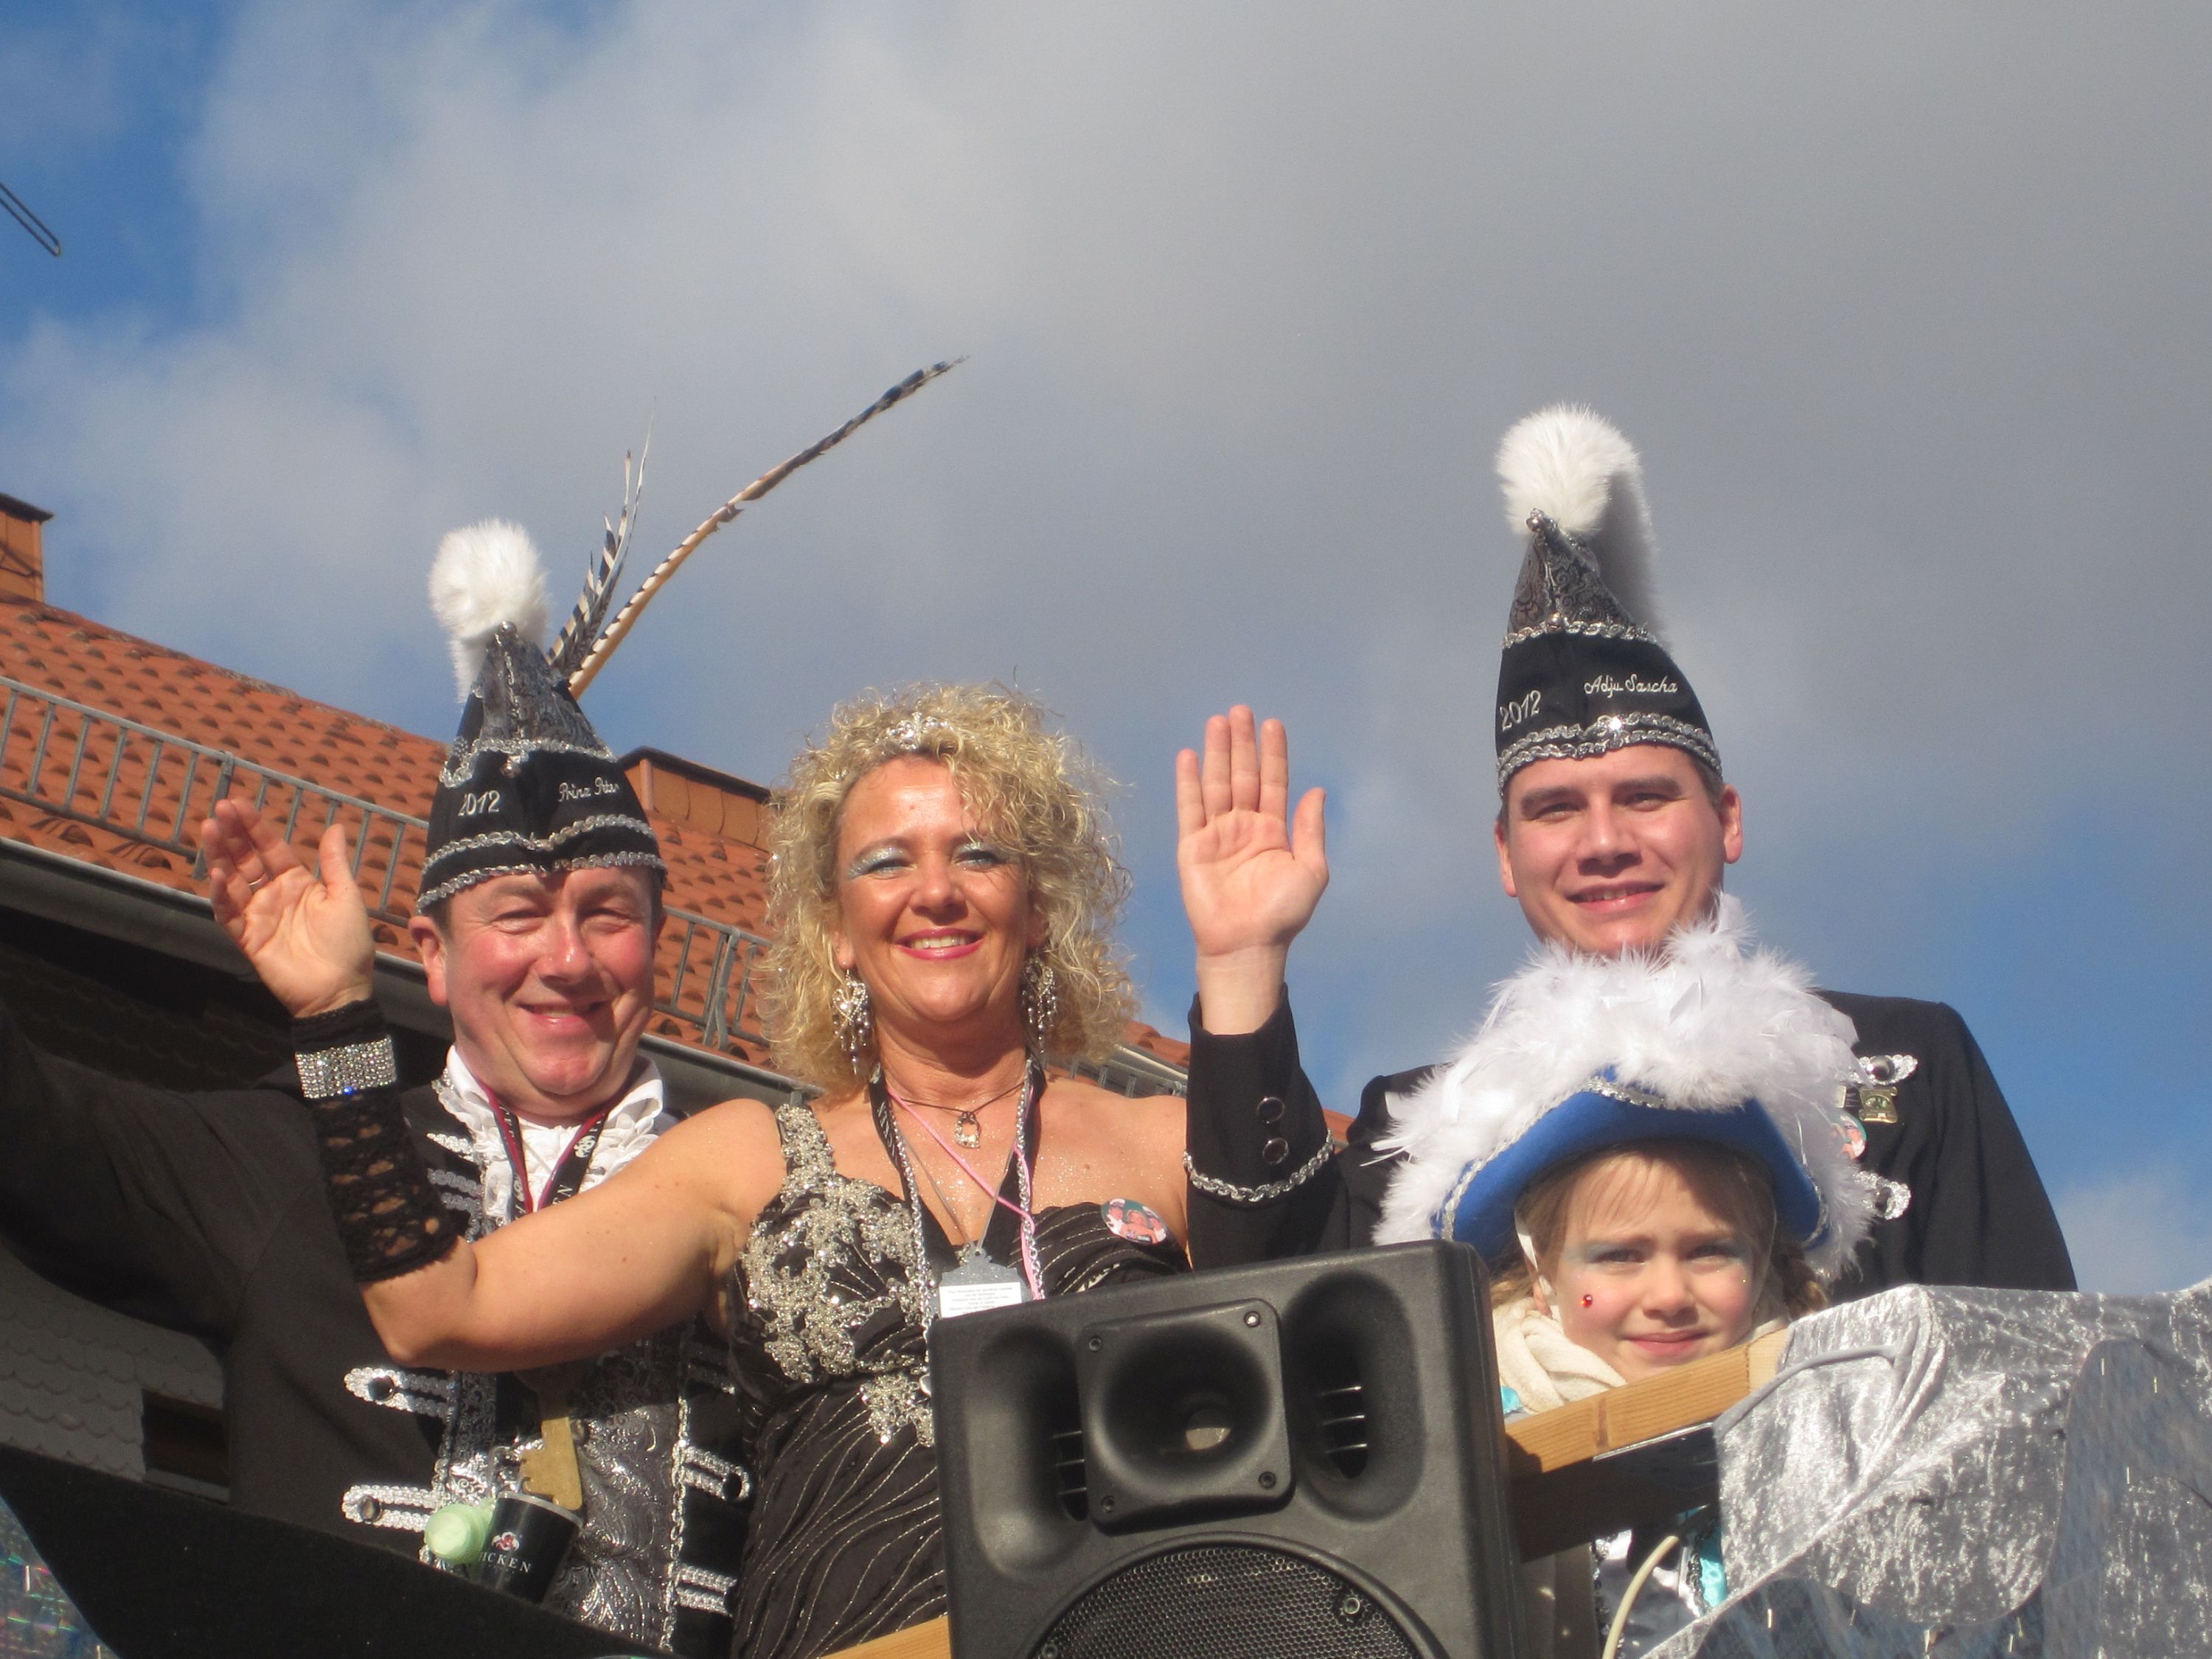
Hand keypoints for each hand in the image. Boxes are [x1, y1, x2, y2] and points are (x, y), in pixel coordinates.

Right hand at [201, 799, 376, 1017]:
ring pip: (232, 880)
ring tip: (210, 829)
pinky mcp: (247, 938)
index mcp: (298, 882)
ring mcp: (258, 915)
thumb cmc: (348, 943)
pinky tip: (218, 875)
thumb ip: (334, 863)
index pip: (270, 848)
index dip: (254, 826)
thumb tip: (336, 826)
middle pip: (246, 859)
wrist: (340, 990)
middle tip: (219, 808)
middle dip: (232, 834)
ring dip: (220, 856)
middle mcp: (274, 894)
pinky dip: (221, 895)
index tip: (236, 803)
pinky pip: (228, 913)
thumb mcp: (346, 897)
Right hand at [1175, 706, 1326, 1033]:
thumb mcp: (1311, 871)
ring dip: (1217, 753)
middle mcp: (1244, 826)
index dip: (1274, 754)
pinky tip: (1190, 756)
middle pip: (1243, 776)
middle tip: (1241, 710)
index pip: (1273, 782)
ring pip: (1217, 785)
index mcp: (1273, 831)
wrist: (1246, 945)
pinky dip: (1189, 782)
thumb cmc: (1282, 914)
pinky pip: (1190, 808)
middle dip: (1242, 743)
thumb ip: (1311, 830)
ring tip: (1218, 721)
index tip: (1274, 724)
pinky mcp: (1192, 846)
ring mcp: (1217, 834)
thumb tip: (1317, 790)